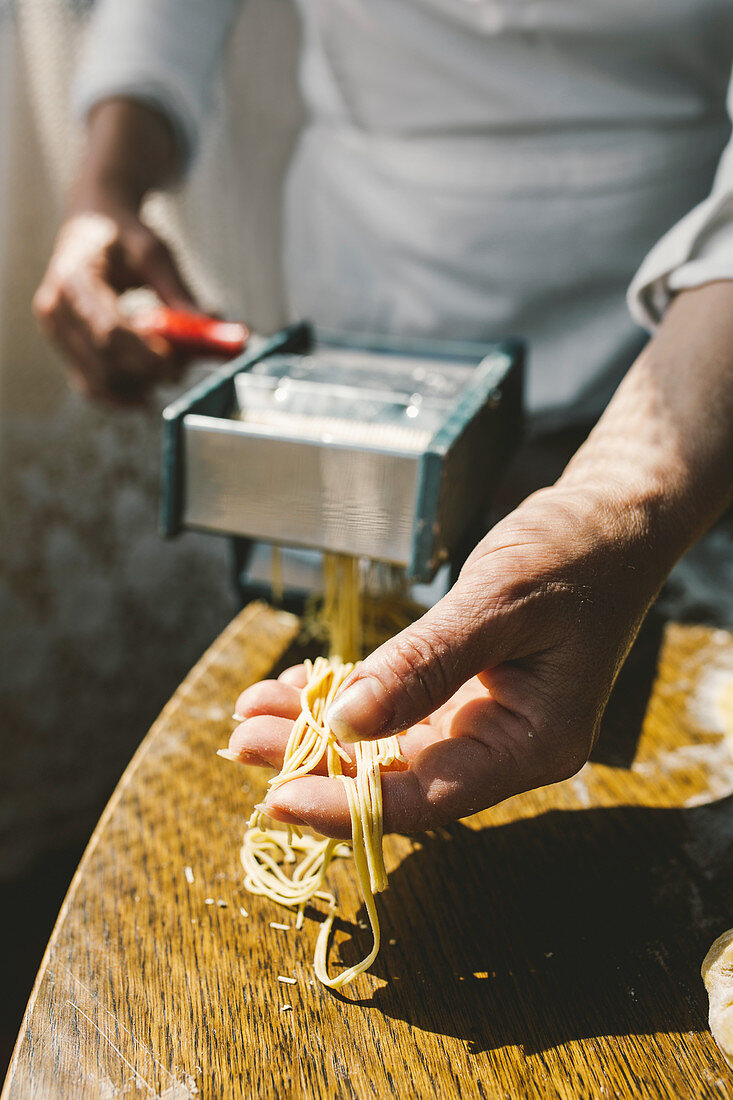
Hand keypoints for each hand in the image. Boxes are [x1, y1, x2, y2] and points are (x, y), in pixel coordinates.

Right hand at [34, 207, 196, 406]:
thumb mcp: (155, 254)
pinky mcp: (63, 345)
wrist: (91, 223)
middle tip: (182, 370)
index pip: (110, 331)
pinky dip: (119, 395)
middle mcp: (56, 307)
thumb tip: (213, 326)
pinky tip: (145, 394)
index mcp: (75, 277)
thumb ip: (180, 293)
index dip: (145, 355)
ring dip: (136, 387)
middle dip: (146, 374)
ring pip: (96, 380)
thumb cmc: (124, 236)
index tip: (178, 363)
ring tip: (167, 374)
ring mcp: (55, 330)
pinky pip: (89, 384)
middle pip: (103, 361)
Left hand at [228, 483, 668, 838]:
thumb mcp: (499, 600)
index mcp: (531, 743)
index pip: (429, 799)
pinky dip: (344, 698)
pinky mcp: (464, 694)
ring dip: (317, 730)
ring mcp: (483, 721)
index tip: (277, 799)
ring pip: (386, 745)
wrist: (611, 518)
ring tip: (249, 713)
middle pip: (397, 777)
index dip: (348, 806)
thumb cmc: (574, 551)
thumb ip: (426, 663)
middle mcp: (505, 746)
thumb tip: (344, 721)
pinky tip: (292, 688)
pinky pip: (394, 710)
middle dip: (316, 761)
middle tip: (241, 740)